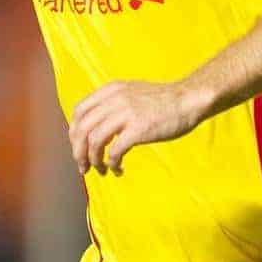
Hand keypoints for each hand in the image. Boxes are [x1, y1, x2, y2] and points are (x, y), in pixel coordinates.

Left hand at [69, 79, 209, 175]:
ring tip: (100, 170)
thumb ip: (112, 104)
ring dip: (93, 160)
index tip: (78, 147)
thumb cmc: (162, 101)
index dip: (73, 133)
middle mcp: (114, 99)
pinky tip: (117, 169)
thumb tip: (95, 126)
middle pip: (82, 128)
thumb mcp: (130, 93)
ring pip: (94, 141)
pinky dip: (112, 163)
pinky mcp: (139, 128)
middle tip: (83, 167)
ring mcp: (126, 113)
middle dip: (78, 151)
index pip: (79, 111)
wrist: (188, 100)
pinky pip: (115, 150)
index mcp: (110, 90)